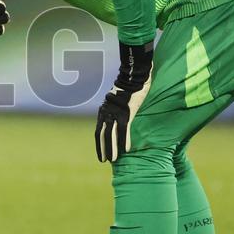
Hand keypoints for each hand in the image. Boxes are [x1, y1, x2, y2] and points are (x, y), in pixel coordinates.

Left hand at [95, 41, 153, 161]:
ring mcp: (117, 111)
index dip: (99, 143)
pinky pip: (124, 129)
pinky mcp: (127, 111)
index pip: (98, 130)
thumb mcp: (118, 98)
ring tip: (113, 160)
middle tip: (104, 161)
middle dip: (103, 149)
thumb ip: (115, 108)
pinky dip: (124, 140)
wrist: (134, 73)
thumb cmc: (129, 85)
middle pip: (103, 134)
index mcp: (104, 109)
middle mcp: (108, 111)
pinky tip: (126, 150)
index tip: (100, 154)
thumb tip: (116, 117)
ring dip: (112, 148)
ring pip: (112, 134)